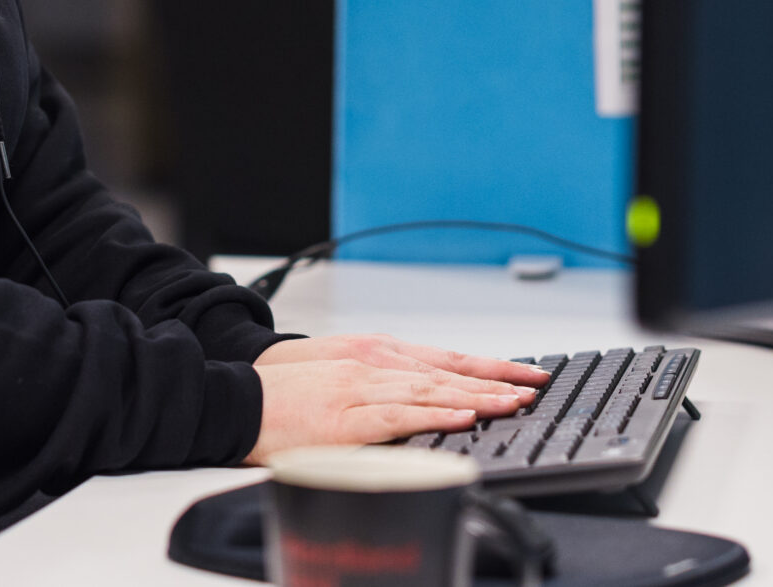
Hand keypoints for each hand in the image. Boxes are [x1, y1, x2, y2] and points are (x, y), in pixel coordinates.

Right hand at [244, 336, 547, 465]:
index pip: (446, 359)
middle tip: (534, 387)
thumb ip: (383, 388)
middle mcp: (373, 364)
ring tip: (512, 402)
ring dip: (476, 396)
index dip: (490, 366)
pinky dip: (432, 413)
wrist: (238, 396)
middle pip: (447, 371)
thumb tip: (427, 399)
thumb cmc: (285, 394)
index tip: (525, 374)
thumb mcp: (341, 379)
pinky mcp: (345, 417)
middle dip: (496, 380)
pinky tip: (460, 415)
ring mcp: (359, 388)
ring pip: (430, 390)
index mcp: (376, 355)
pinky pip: (397, 415)